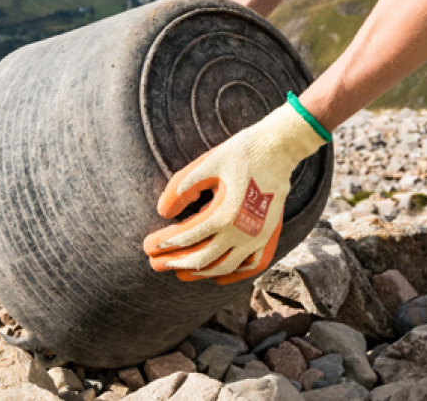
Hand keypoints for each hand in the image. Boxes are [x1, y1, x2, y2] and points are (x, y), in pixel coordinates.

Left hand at [143, 97, 329, 282]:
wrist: (279, 148)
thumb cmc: (240, 153)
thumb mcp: (206, 164)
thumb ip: (181, 188)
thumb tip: (162, 212)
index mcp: (223, 214)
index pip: (185, 237)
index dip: (163, 244)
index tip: (147, 245)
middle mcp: (242, 232)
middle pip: (201, 259)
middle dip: (175, 263)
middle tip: (154, 264)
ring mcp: (258, 238)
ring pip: (224, 267)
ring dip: (200, 273)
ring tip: (179, 274)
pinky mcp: (269, 236)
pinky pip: (252, 265)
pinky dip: (234, 275)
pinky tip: (218, 278)